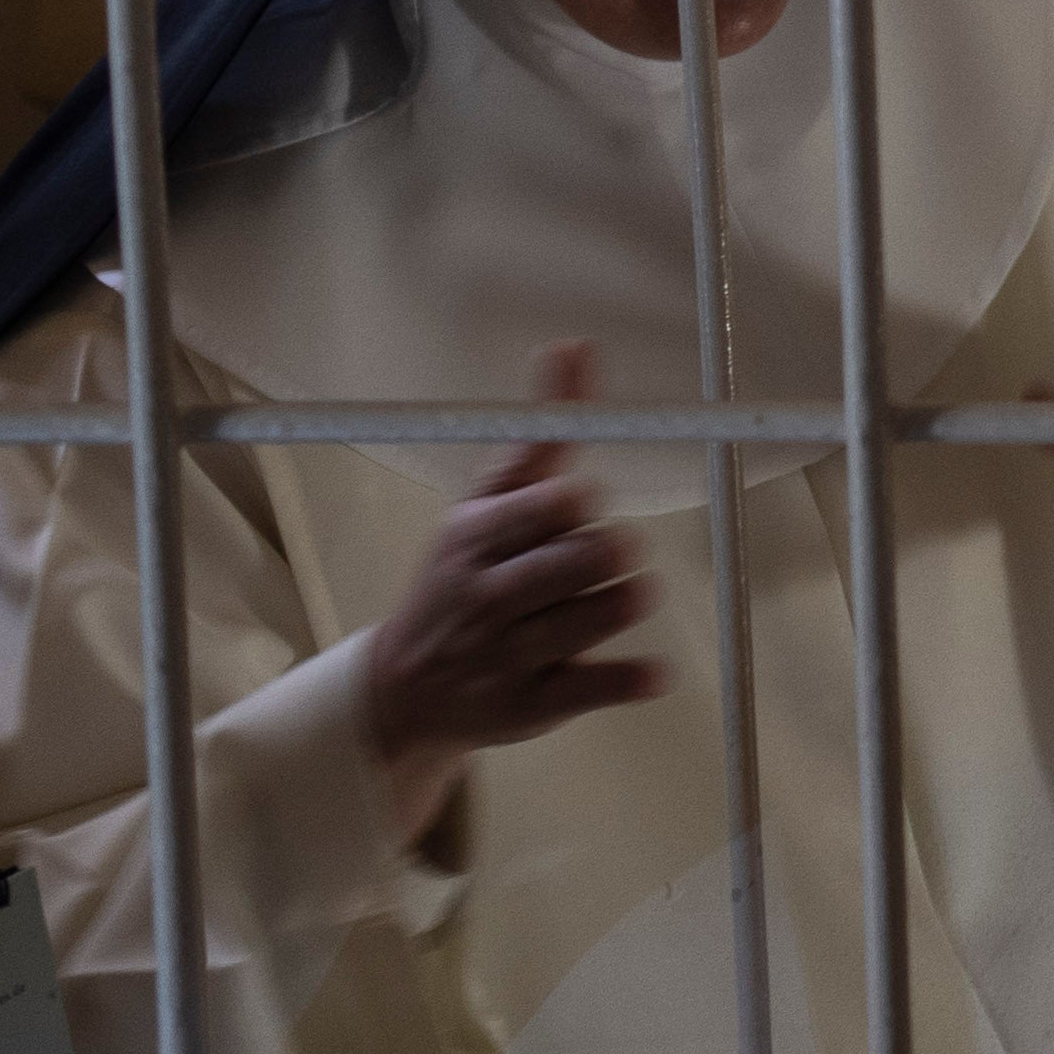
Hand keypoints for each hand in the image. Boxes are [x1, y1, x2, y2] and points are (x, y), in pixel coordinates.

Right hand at [352, 343, 666, 850]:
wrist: (401, 688)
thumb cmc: (461, 574)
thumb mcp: (487, 500)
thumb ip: (540, 431)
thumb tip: (574, 345)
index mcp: (474, 539)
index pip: (544, 507)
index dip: (575, 503)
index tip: (582, 501)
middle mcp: (487, 598)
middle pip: (579, 560)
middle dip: (608, 550)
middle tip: (610, 550)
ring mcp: (509, 657)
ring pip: (599, 614)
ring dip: (626, 599)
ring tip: (619, 593)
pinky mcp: (534, 708)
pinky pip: (599, 687)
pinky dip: (633, 678)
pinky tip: (652, 670)